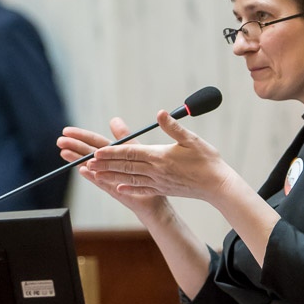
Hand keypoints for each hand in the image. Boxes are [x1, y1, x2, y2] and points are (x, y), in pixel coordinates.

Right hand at [58, 117, 168, 220]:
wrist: (154, 197)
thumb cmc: (146, 173)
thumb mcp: (136, 150)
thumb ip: (124, 136)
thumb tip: (113, 119)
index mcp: (113, 153)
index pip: (94, 142)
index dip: (81, 136)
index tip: (66, 131)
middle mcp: (108, 165)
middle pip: (88, 154)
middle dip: (74, 147)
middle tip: (60, 141)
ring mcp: (109, 177)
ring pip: (90, 167)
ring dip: (78, 160)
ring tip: (64, 153)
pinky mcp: (113, 189)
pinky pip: (101, 181)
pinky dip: (92, 176)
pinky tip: (82, 170)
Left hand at [88, 110, 233, 204]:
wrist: (217, 186)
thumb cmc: (207, 160)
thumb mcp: (191, 139)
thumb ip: (173, 127)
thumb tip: (159, 113)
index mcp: (160, 157)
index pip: (131, 153)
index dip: (112, 153)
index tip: (97, 152)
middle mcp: (156, 171)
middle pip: (125, 166)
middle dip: (104, 164)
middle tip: (86, 162)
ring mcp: (158, 182)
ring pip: (129, 178)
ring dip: (110, 176)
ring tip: (95, 174)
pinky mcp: (163, 189)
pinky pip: (141, 189)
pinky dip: (128, 189)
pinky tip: (118, 188)